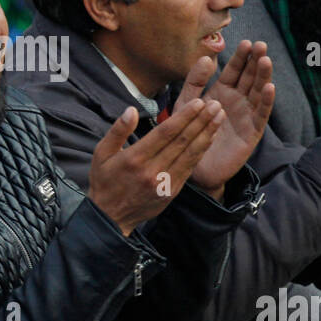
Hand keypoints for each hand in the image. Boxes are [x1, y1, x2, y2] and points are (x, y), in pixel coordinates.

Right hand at [88, 98, 224, 237]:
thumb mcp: (101, 153)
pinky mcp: (172, 192)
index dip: (184, 116)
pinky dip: (202, 151)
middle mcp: (152, 171)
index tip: (198, 102)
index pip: (165, 133)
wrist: (110, 218)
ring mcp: (164, 183)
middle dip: (201, 120)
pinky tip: (210, 137)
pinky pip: (190, 168)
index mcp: (135, 158)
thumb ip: (117, 131)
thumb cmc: (104, 181)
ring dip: (207, 134)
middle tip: (216, 104)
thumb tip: (131, 110)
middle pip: (182, 141)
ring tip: (219, 117)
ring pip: (190, 154)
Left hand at [178, 42, 274, 197]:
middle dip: (256, 61)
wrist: (192, 166)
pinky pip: (261, 114)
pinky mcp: (252, 132)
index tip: (246, 42)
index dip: (241, 57)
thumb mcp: (187, 103)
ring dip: (263, 76)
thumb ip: (195, 81)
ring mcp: (246, 115)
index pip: (235, 70)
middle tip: (261, 44)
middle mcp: (238, 101)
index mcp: (222, 91)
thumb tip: (207, 58)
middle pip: (250, 77)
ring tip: (266, 60)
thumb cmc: (189, 132)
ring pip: (258, 92)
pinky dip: (267, 101)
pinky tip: (270, 87)